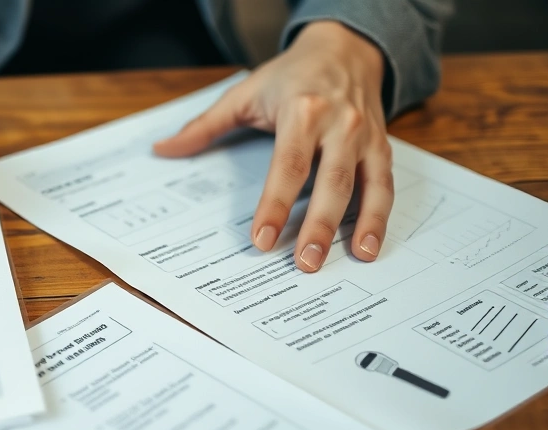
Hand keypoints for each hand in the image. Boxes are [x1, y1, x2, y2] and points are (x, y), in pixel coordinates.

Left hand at [154, 21, 392, 272]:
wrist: (345, 47)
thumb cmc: (291, 76)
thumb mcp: (244, 93)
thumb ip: (204, 126)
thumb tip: (163, 149)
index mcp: (301, 111)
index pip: (288, 165)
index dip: (275, 204)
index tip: (262, 238)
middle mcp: (340, 123)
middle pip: (330, 181)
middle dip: (318, 225)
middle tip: (305, 263)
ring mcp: (365, 136)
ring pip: (364, 186)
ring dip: (358, 226)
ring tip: (350, 259)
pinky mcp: (381, 146)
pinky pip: (385, 184)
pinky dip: (380, 217)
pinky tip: (369, 245)